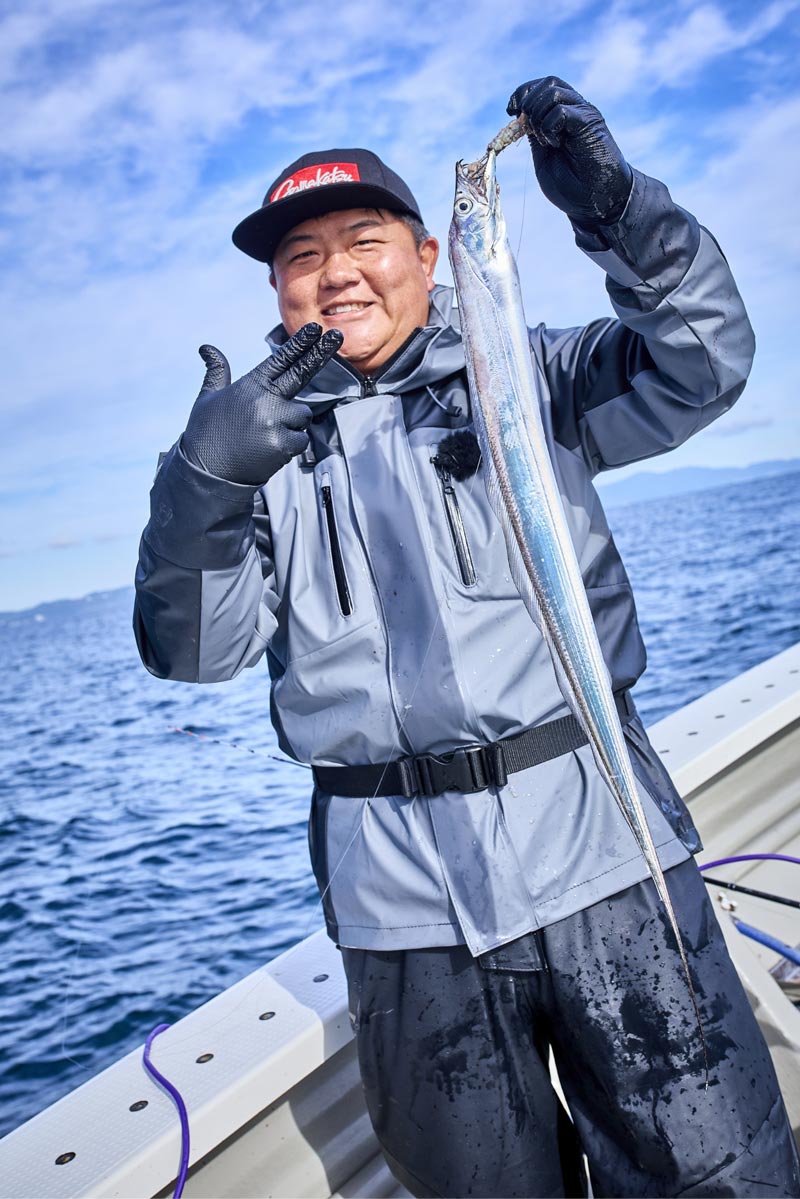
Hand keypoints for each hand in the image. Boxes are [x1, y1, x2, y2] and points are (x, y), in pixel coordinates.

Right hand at [182, 323, 342, 485]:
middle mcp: (264, 400)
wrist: (207, 473)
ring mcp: (275, 422)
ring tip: (264, 435)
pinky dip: (290, 444)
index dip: (299, 344)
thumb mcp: (208, 398)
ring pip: (302, 415)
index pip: (280, 360)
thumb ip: (217, 372)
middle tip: (337, 337)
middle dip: (321, 353)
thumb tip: (207, 348)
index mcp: (249, 386)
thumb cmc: (207, 435)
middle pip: (301, 373)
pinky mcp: (283, 445)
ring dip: (292, 423)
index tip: (315, 329)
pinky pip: (301, 439)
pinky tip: (268, 449)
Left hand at [507, 77, 632, 227]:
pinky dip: (549, 127)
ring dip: (538, 116)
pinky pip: (562, 111)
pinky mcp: (589, 124)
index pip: (542, 85)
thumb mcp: (544, 157)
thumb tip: (519, 117)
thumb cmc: (572, 186)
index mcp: (565, 113)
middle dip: (528, 103)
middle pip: (547, 83)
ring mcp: (584, 114)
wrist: (597, 202)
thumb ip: (534, 135)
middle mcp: (576, 108)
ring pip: (553, 92)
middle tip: (528, 130)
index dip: (522, 93)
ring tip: (545, 141)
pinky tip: (555, 145)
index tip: (510, 111)